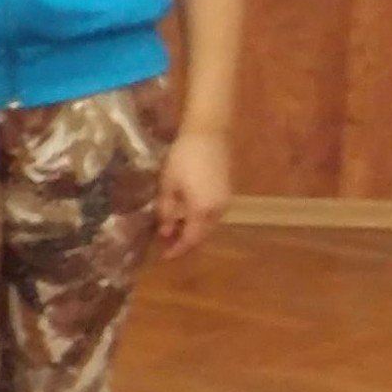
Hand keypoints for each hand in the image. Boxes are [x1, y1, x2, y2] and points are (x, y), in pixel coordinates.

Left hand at [156, 125, 234, 257]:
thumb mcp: (168, 184)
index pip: (191, 238)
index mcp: (203, 210)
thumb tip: (164, 232)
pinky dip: (200, 219)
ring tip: (173, 230)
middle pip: (202, 234)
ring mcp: (226, 201)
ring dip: (193, 230)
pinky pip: (213, 213)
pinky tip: (186, 214)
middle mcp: (219, 210)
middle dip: (185, 241)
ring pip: (209, 224)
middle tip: (167, 244)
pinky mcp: (227, 191)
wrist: (209, 134)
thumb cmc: (183, 157)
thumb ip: (166, 210)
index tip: (164, 257)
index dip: (178, 249)